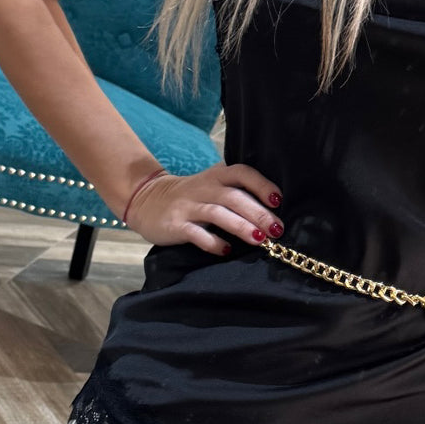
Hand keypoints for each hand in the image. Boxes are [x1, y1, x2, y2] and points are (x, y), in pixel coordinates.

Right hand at [123, 161, 283, 255]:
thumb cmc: (191, 196)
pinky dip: (212, 242)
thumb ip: (236, 192)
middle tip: (276, 229)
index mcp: (216, 176)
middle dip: (258, 213)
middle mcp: (203, 188)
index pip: (242, 173)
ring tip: (259, 240)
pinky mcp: (175, 224)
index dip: (261, 185)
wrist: (146, 200)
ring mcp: (188, 206)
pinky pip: (196, 233)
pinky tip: (225, 251)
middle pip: (234, 197)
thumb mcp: (212, 186)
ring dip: (240, 226)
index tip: (277, 200)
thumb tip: (273, 212)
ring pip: (217, 213)